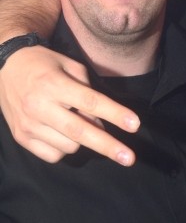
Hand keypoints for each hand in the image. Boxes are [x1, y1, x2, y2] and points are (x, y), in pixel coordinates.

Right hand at [0, 46, 139, 164]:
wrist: (5, 66)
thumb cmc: (45, 65)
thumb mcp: (70, 66)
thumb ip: (88, 91)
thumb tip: (101, 122)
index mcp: (53, 84)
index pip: (90, 102)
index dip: (115, 114)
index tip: (135, 124)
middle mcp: (39, 106)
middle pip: (80, 131)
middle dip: (107, 146)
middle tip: (129, 158)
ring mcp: (28, 124)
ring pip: (69, 146)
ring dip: (84, 141)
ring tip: (78, 123)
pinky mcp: (21, 138)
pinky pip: (53, 155)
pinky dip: (65, 148)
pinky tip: (63, 134)